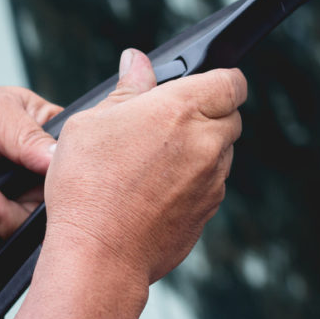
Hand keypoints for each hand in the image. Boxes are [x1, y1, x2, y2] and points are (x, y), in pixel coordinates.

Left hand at [0, 84, 60, 248]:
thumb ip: (28, 137)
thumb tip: (60, 159)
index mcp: (52, 143)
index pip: (74, 170)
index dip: (62, 183)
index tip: (35, 181)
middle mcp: (38, 179)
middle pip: (49, 212)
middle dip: (14, 206)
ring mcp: (15, 202)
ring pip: (18, 230)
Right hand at [43, 49, 245, 283]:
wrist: (99, 256)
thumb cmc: (88, 189)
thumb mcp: (91, 123)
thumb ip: (127, 89)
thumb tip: (137, 62)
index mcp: (181, 110)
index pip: (232, 82)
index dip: (221, 80)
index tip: (202, 85)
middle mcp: (206, 143)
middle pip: (230, 116)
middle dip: (206, 114)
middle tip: (166, 125)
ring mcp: (212, 180)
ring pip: (222, 152)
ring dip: (201, 149)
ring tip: (153, 162)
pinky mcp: (209, 211)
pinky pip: (211, 185)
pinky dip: (193, 181)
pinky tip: (155, 190)